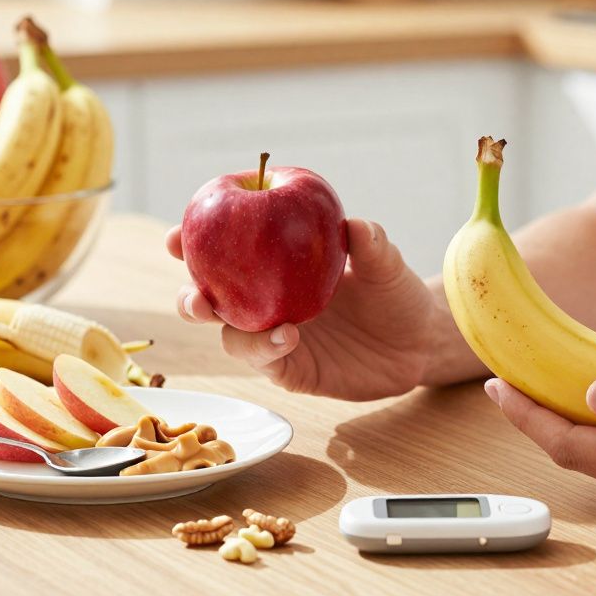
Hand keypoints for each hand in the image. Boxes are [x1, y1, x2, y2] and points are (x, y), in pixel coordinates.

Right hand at [166, 218, 443, 400]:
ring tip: (260, 321)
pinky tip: (288, 337)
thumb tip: (354, 225)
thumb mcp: (386, 264)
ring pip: (232, 337)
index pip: (224, 251)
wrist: (419, 340)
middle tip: (197, 295)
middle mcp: (263, 302)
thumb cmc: (394, 292)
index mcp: (272, 265)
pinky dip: (268, 350)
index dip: (192, 243)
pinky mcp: (292, 370)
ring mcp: (274, 337)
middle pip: (210, 300)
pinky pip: (267, 362)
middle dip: (190, 297)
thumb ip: (370, 243)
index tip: (177, 237)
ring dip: (232, 330)